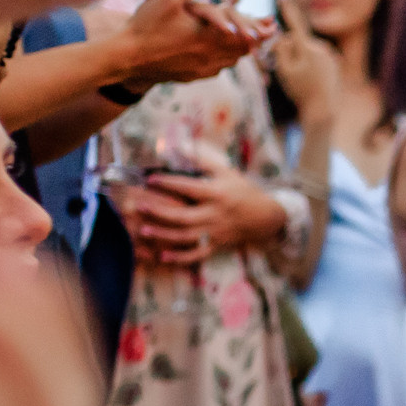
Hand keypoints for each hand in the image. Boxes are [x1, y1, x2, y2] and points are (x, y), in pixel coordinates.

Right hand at [114, 0, 260, 89]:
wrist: (127, 58)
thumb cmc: (146, 25)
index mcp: (209, 36)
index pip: (244, 35)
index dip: (260, 28)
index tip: (273, 24)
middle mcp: (211, 56)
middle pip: (243, 49)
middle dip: (257, 38)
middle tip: (269, 32)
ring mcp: (203, 69)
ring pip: (233, 60)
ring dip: (244, 50)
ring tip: (254, 42)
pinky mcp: (194, 76)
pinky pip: (219, 68)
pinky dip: (228, 58)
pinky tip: (229, 54)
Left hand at [116, 145, 286, 263]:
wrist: (266, 217)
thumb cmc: (244, 191)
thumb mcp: (227, 172)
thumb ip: (203, 161)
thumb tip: (180, 147)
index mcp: (217, 194)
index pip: (188, 188)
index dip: (168, 183)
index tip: (150, 178)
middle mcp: (215, 215)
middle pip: (183, 216)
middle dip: (159, 212)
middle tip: (139, 206)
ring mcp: (215, 232)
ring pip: (186, 237)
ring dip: (164, 235)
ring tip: (144, 230)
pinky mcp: (217, 245)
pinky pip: (197, 255)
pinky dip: (180, 258)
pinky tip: (162, 256)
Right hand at [267, 0, 341, 124]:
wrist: (323, 111)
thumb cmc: (300, 91)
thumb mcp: (284, 70)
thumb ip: (280, 48)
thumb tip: (281, 34)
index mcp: (308, 47)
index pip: (294, 22)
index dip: (286, 6)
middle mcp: (321, 47)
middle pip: (297, 40)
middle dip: (288, 50)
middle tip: (284, 71)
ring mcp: (329, 54)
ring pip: (306, 50)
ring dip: (299, 58)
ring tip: (300, 80)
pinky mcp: (334, 62)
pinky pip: (315, 58)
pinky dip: (309, 65)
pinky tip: (311, 80)